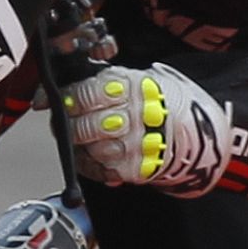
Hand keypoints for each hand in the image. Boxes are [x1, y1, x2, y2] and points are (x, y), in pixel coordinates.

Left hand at [65, 62, 231, 195]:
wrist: (195, 130)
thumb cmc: (159, 101)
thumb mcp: (136, 78)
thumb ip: (100, 81)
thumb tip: (57, 88)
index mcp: (133, 87)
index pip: (88, 93)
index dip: (66, 98)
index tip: (52, 100)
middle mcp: (136, 116)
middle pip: (85, 125)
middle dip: (67, 124)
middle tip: (62, 120)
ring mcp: (137, 144)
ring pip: (91, 148)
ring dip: (78, 144)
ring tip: (79, 137)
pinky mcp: (137, 168)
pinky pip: (100, 169)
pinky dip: (89, 164)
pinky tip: (91, 154)